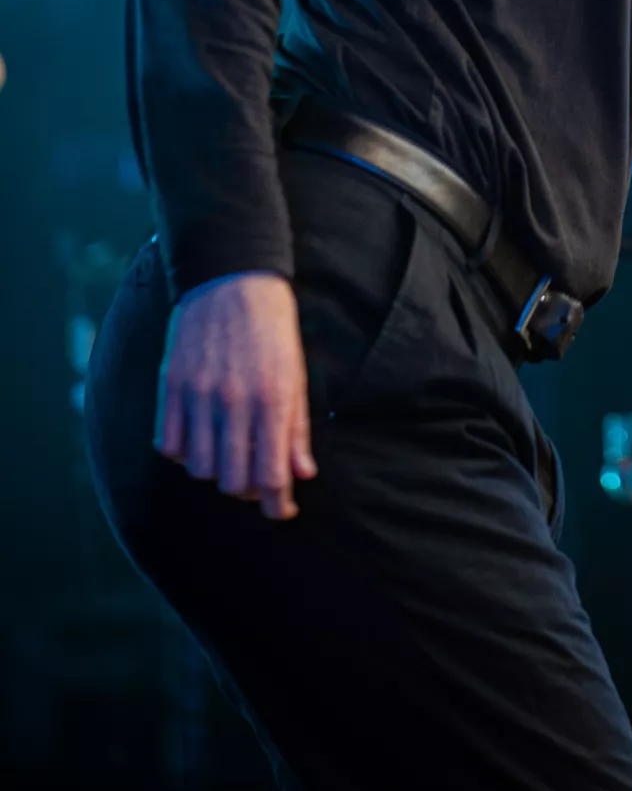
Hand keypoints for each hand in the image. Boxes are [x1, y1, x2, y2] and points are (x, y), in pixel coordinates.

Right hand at [155, 273, 316, 519]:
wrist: (232, 279)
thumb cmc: (272, 329)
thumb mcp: (296, 374)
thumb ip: (297, 427)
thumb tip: (303, 474)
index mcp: (273, 398)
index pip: (272, 474)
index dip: (278, 504)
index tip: (282, 511)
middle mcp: (234, 401)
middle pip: (233, 480)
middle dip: (248, 491)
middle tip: (256, 480)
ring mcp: (199, 394)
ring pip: (200, 468)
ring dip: (216, 472)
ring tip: (228, 456)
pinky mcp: (171, 386)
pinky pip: (169, 445)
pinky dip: (184, 453)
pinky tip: (199, 439)